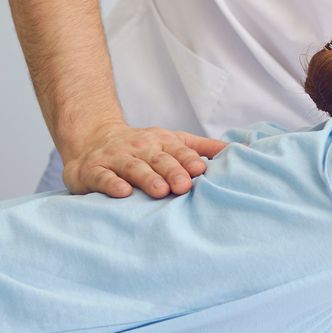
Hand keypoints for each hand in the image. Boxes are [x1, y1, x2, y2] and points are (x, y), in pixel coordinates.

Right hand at [63, 122, 227, 198]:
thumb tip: (239, 150)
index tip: (201, 170)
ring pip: (134, 168)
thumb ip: (201, 147)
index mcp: (160, 142)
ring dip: (147, 178)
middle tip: (185, 186)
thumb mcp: (171, 141)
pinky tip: (123, 193)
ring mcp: (116, 158)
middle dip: (173, 171)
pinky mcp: (93, 170)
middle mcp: (139, 148)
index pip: (178, 150)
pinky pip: (103, 177)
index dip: (189, 159)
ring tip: (160, 191)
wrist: (92, 139)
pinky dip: (112, 184)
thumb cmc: (141, 147)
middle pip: (159, 160)